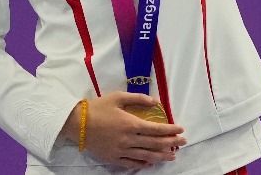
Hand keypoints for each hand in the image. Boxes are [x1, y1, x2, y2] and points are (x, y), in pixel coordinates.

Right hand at [64, 92, 186, 168]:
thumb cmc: (97, 107)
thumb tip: (155, 102)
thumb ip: (138, 99)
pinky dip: (144, 163)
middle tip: (183, 142)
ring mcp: (121, 151)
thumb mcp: (118, 97)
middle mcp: (129, 139)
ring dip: (162, 155)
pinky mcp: (113, 158)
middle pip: (155, 143)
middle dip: (171, 143)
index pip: (156, 129)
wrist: (77, 123)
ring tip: (173, 155)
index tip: (181, 129)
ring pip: (146, 155)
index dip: (170, 130)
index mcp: (131, 123)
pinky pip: (132, 163)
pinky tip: (152, 163)